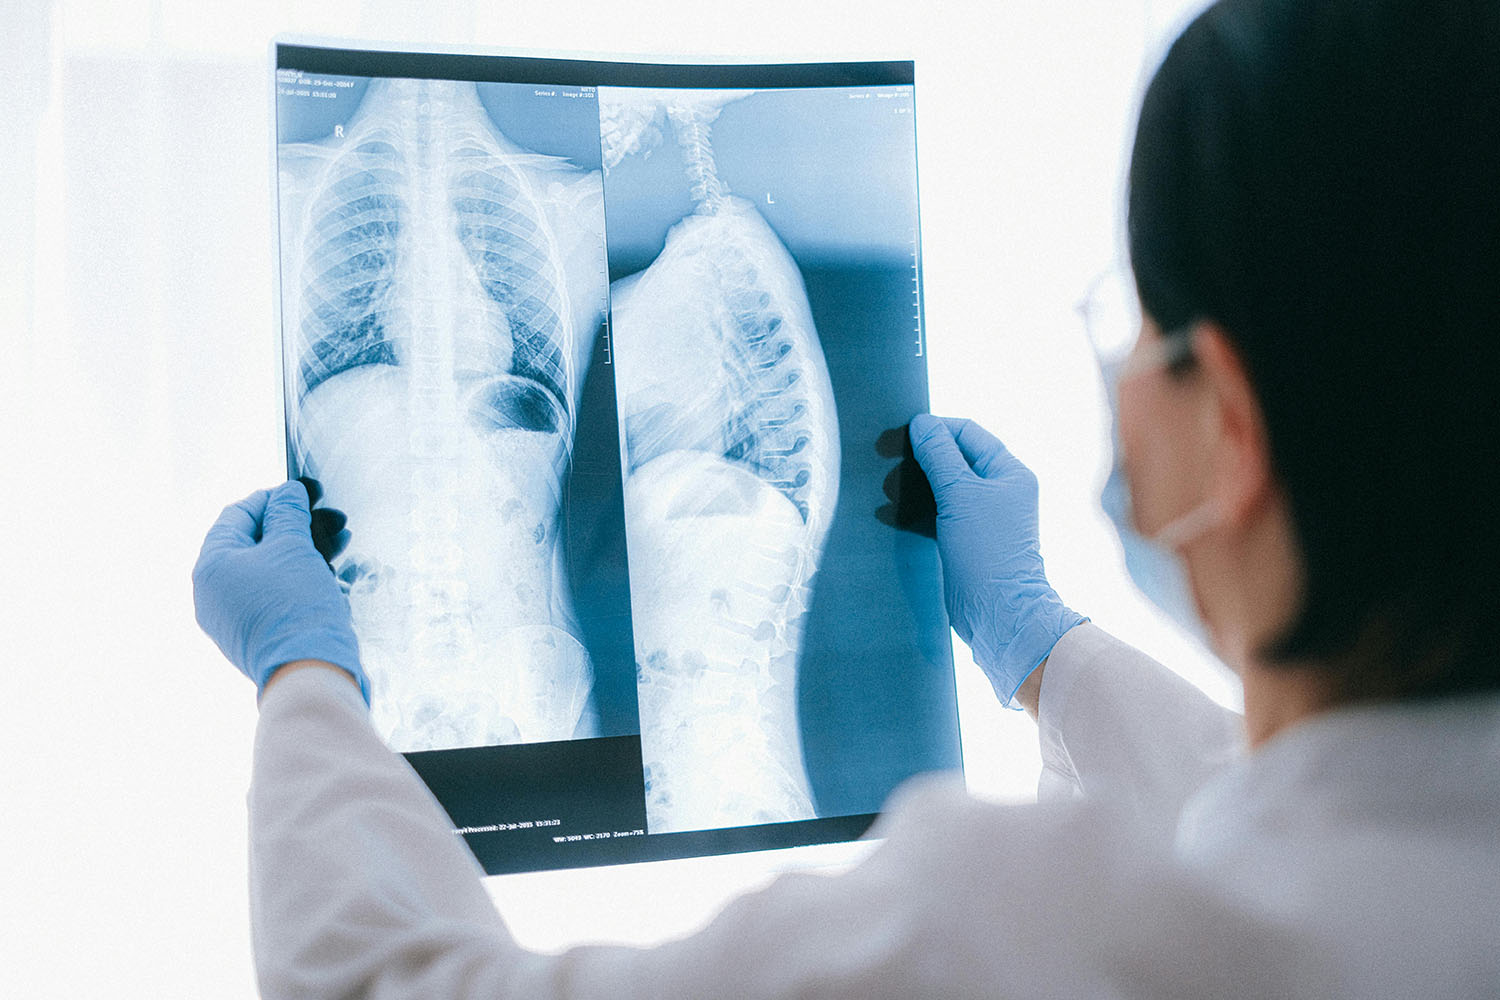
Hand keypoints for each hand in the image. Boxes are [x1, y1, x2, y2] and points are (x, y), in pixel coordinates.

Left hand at [192, 481, 368, 702]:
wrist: (309, 672)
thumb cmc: (295, 605)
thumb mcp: (293, 547)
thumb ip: (288, 513)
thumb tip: (287, 492)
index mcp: (210, 566)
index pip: (237, 515)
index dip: (272, 498)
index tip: (303, 492)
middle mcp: (213, 593)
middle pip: (255, 543)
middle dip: (296, 527)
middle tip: (330, 517)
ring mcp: (233, 618)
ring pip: (270, 571)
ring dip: (305, 552)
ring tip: (341, 542)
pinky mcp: (256, 636)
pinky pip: (276, 596)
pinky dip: (301, 580)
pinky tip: (334, 572)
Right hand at [908, 415, 1085, 707]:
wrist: (997, 613)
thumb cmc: (986, 550)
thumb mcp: (960, 494)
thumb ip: (939, 456)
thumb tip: (921, 422)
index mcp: (1008, 471)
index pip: (968, 433)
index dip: (935, 429)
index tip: (900, 435)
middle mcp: (999, 490)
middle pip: (955, 459)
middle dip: (921, 458)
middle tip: (887, 461)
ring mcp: (984, 517)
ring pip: (943, 488)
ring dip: (915, 485)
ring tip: (884, 488)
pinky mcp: (967, 540)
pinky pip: (939, 514)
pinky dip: (917, 510)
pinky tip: (890, 513)